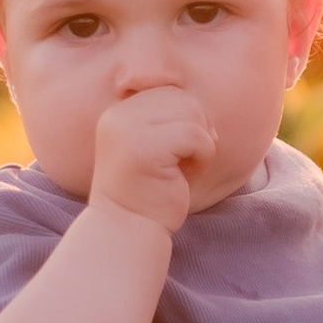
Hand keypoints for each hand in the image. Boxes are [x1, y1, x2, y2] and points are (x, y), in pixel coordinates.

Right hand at [89, 82, 215, 232]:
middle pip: (181, 99)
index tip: (185, 149)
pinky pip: (195, 135)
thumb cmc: (148, 192)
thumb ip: (166, 120)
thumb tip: (202, 107)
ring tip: (186, 167)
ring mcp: (128, 131)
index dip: (187, 118)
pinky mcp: (144, 150)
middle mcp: (118, 116)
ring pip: (191, 113)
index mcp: (119, 113)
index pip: (168, 92)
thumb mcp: (153, 146)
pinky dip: (203, 156)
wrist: (127, 230)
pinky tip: (189, 175)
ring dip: (202, 142)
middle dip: (197, 128)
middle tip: (189, 159)